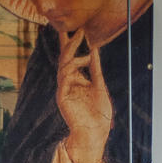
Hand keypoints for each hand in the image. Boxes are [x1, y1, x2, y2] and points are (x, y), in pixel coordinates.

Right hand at [57, 30, 112, 162]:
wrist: (94, 133)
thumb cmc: (98, 114)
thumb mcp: (99, 85)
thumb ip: (95, 69)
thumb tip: (94, 50)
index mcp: (77, 81)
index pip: (71, 59)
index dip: (71, 44)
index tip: (75, 29)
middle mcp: (69, 84)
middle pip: (65, 59)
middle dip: (69, 43)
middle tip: (76, 29)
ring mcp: (64, 90)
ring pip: (64, 66)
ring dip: (73, 52)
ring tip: (83, 42)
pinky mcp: (62, 97)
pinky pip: (65, 78)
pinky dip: (73, 67)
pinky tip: (83, 59)